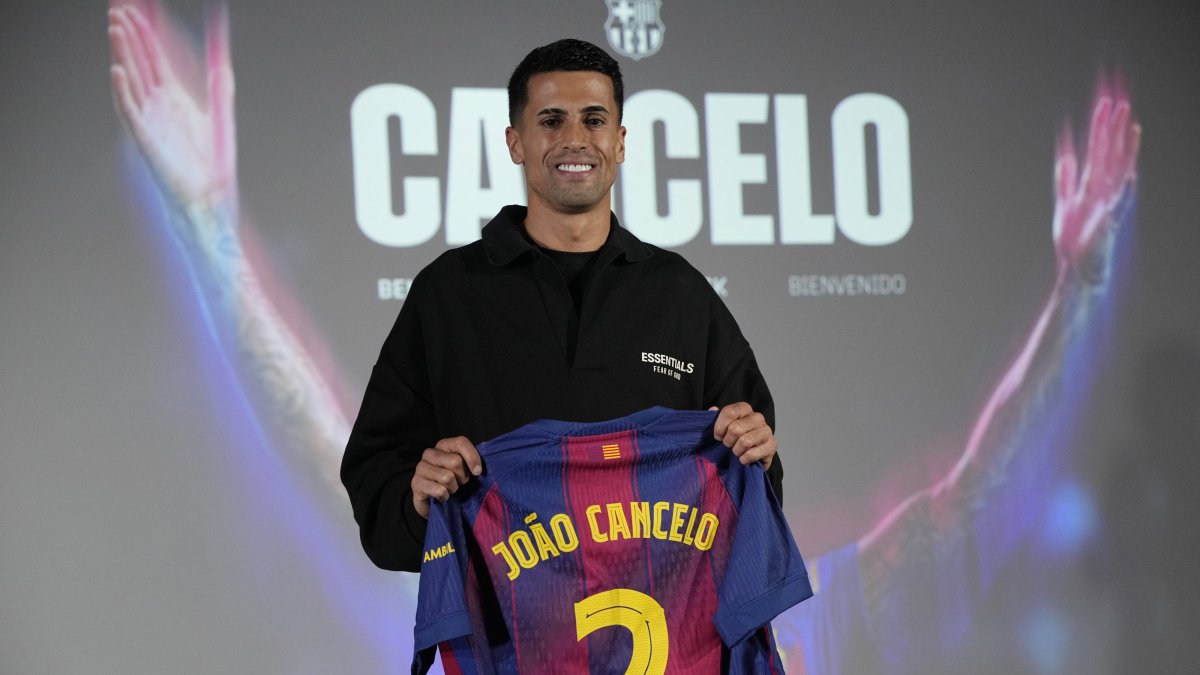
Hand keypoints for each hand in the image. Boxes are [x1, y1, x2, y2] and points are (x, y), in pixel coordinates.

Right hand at [108, 3, 236, 206]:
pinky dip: (123, 93)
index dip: (145, 36)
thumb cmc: (211, 167)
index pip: (154, 61)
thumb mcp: (220, 122)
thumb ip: (221, 93)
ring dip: (123, 55)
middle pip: (140, 65)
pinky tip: (118, 71)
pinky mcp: (148, 142)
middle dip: (129, 38)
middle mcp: (157, 109)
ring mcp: (150, 124)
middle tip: (118, 11)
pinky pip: (132, 114)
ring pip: (131, 83)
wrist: (209, 200)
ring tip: (116, 29)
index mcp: (173, 101)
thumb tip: (224, 67)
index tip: (134, 12)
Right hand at [411, 437, 482, 518]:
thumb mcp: (464, 469)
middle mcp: (430, 453)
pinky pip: (439, 490)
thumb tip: (479, 469)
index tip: (478, 472)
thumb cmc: (453, 481)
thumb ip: (471, 462)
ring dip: (453, 488)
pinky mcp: (416, 483)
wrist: (433, 501)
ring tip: (450, 489)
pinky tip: (442, 496)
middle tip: (460, 483)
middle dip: (462, 477)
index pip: (460, 442)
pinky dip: (445, 496)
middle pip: (455, 461)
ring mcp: (420, 467)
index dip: (472, 457)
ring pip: (447, 477)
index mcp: (443, 445)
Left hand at [711, 402, 776, 469]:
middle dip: (727, 441)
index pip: (730, 412)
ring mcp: (767, 431)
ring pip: (745, 441)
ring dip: (736, 450)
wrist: (750, 456)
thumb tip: (713, 409)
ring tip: (736, 452)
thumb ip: (715, 417)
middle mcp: (757, 417)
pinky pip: (752, 454)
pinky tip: (744, 458)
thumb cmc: (734, 439)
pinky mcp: (772, 446)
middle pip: (736, 428)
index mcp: (745, 409)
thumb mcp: (722, 427)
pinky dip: (744, 459)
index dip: (720, 427)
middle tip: (728, 445)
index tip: (718, 436)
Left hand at [1052, 89, 1139, 279]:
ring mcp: (1108, 203)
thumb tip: (1065, 156)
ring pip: (1117, 169)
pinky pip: (1118, 202)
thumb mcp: (1064, 203)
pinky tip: (1130, 173)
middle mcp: (1102, 190)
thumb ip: (1065, 179)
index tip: (1105, 106)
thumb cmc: (1074, 238)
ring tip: (1131, 125)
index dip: (1100, 128)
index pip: (1097, 150)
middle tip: (1119, 104)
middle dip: (1113, 130)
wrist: (1078, 267)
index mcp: (1091, 185)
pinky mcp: (1109, 221)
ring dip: (1124, 148)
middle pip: (1109, 153)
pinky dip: (1123, 189)